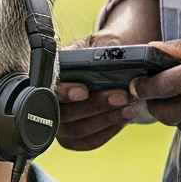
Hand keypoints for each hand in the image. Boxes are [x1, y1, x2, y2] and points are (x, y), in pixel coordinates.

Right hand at [55, 29, 145, 149]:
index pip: (47, 88)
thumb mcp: (101, 41)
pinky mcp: (74, 138)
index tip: (83, 91)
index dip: (63, 92)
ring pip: (79, 129)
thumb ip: (103, 45)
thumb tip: (110, 54)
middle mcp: (48, 102)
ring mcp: (59, 123)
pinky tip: (126, 115)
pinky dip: (110, 129)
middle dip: (95, 106)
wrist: (110, 68)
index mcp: (48, 76)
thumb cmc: (101, 53)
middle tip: (122, 96)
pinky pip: (91, 140)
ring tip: (133, 105)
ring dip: (107, 118)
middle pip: (64, 114)